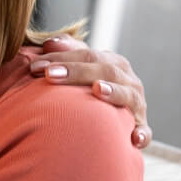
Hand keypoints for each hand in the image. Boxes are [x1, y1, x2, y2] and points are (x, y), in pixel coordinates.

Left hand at [31, 37, 151, 147]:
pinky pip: (146, 132)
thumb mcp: (82, 68)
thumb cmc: (92, 89)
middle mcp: (128, 81)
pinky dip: (142, 133)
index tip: (34, 67)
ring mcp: (137, 105)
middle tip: (49, 75)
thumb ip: (67, 52)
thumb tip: (48, 42)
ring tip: (96, 89)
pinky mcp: (141, 128)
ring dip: (113, 92)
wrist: (117, 120)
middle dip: (76, 71)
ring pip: (128, 95)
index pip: (86, 55)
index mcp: (114, 63)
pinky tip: (133, 137)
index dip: (61, 58)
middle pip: (104, 70)